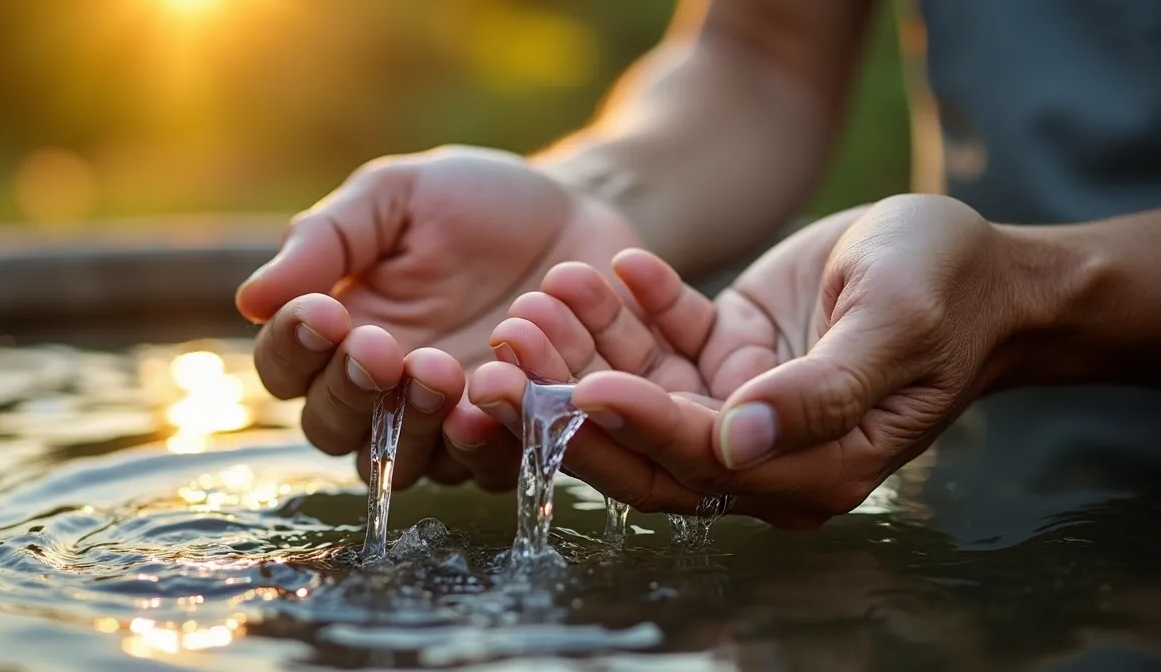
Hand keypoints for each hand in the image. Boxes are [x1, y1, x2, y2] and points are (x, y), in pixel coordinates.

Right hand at [235, 145, 641, 490]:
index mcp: (338, 335)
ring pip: (407, 461)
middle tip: (381, 350)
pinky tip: (493, 396)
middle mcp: (382, 394)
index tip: (321, 312)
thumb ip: (328, 240)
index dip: (294, 348)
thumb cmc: (472, 203)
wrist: (575, 215)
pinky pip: (489, 464)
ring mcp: (445, 424)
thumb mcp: (395, 198)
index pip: (287, 367)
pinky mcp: (512, 437)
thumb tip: (251, 299)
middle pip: (336, 429)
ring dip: (416, 424)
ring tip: (437, 371)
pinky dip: (488, 439)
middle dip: (353, 392)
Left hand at [473, 194, 1026, 528]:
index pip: (704, 464)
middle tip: (513, 351)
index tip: (584, 387)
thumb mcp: (896, 326)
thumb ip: (821, 391)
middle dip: (575, 398)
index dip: (642, 428)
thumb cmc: (950, 288)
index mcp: (813, 467)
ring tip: (549, 287)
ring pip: (642, 386)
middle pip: (648, 442)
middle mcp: (764, 451)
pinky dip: (635, 305)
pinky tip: (617, 263)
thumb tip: (737, 443)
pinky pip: (666, 337)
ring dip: (589, 341)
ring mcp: (740, 403)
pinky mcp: (727, 354)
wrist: (975, 261)